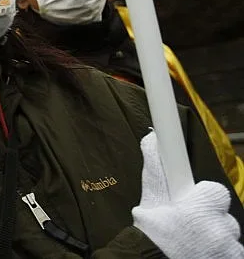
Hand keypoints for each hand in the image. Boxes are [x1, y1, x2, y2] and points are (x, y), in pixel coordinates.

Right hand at [132, 131, 243, 258]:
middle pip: (223, 215)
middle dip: (208, 218)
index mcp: (203, 206)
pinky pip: (232, 251)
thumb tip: (152, 135)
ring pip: (228, 234)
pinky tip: (200, 252)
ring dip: (214, 237)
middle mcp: (222, 228)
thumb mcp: (151, 198)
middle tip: (187, 226)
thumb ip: (156, 166)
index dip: (202, 197)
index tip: (191, 203)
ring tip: (192, 243)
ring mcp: (230, 249)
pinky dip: (219, 252)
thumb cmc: (152, 233)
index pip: (217, 192)